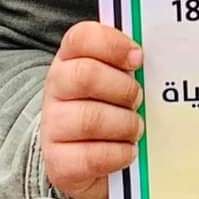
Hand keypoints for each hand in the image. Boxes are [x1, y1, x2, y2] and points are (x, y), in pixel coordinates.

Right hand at [40, 22, 144, 198]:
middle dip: (123, 89)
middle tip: (138, 100)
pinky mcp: (58, 162)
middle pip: (85, 75)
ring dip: (125, 124)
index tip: (138, 58)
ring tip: (135, 128)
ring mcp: (52, 125)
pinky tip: (127, 150)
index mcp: (71, 57)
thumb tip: (146, 58)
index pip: (82, 37)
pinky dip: (119, 154)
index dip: (112, 44)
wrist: (84, 156)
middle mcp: (56, 87)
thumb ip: (128, 62)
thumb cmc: (109, 106)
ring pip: (91, 119)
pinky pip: (92, 157)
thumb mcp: (116, 77)